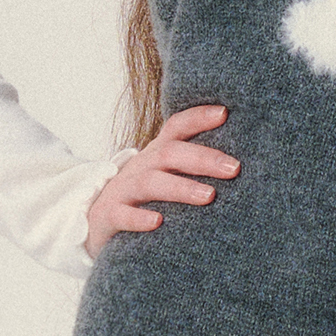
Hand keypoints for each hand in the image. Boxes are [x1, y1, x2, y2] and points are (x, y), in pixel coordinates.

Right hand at [85, 104, 237, 259]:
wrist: (93, 222)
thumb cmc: (143, 199)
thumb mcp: (164, 176)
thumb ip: (192, 168)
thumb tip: (242, 165)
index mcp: (156, 154)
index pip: (177, 128)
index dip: (198, 117)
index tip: (225, 113)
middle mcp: (140, 166)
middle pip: (169, 153)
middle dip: (202, 158)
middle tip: (233, 168)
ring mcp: (122, 190)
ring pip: (150, 183)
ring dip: (181, 187)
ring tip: (209, 196)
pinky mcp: (107, 216)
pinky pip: (121, 215)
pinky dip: (139, 218)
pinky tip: (158, 222)